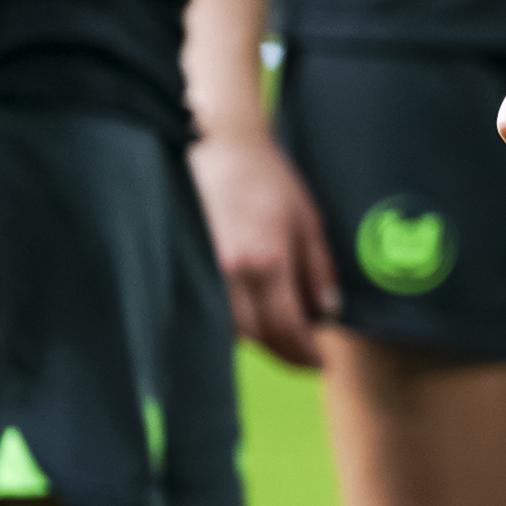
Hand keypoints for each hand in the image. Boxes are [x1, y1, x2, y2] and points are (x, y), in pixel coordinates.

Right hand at [190, 126, 340, 367]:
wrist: (214, 143)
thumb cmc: (265, 177)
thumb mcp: (307, 221)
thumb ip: (319, 271)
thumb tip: (325, 313)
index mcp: (264, 262)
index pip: (286, 330)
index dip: (305, 355)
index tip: (319, 363)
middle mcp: (225, 273)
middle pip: (256, 337)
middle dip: (282, 349)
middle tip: (302, 350)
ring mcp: (197, 269)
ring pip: (227, 328)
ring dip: (255, 335)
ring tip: (277, 327)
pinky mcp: (180, 264)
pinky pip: (205, 308)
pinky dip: (228, 318)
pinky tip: (247, 308)